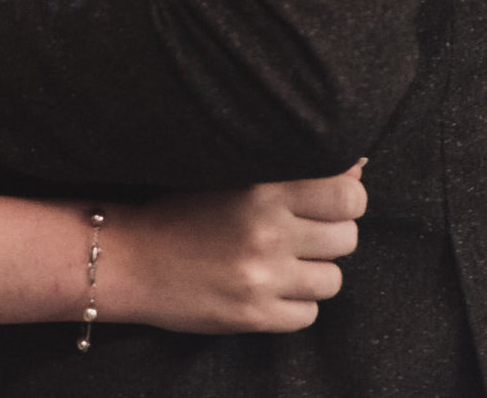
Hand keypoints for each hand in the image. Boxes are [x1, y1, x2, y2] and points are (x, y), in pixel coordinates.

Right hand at [105, 165, 366, 334]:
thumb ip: (292, 176)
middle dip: (330, 237)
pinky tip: (267, 289)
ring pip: (332, 280)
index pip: (347, 196)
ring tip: (280, 264)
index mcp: (263, 190)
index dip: (347, 200)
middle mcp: (268, 233)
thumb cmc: (180, 213)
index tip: (331, 204)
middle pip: (347, 239)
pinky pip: (308, 315)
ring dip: (313, 274)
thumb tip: (356, 169)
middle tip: (301, 235)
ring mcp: (262, 278)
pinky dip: (294, 304)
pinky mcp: (254, 316)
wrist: (130, 259)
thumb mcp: (232, 179)